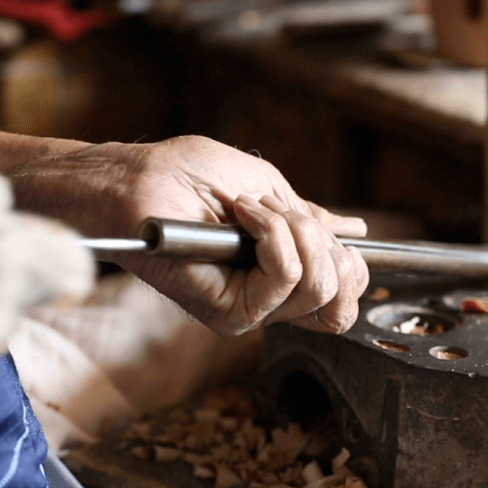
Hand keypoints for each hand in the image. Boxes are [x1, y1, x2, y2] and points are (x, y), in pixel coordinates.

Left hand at [12, 135, 369, 336]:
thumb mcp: (263, 187)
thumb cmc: (184, 175)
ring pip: (317, 287)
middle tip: (278, 211)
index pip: (344, 293)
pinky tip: (242, 216)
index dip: (352, 262)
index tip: (325, 227)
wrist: (134, 180)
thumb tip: (353, 231)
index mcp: (278, 274)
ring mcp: (249, 309)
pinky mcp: (228, 312)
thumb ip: (306, 218)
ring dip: (296, 231)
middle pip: (340, 298)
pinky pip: (283, 279)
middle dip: (324, 240)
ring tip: (251, 209)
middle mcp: (266, 299)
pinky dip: (274, 235)